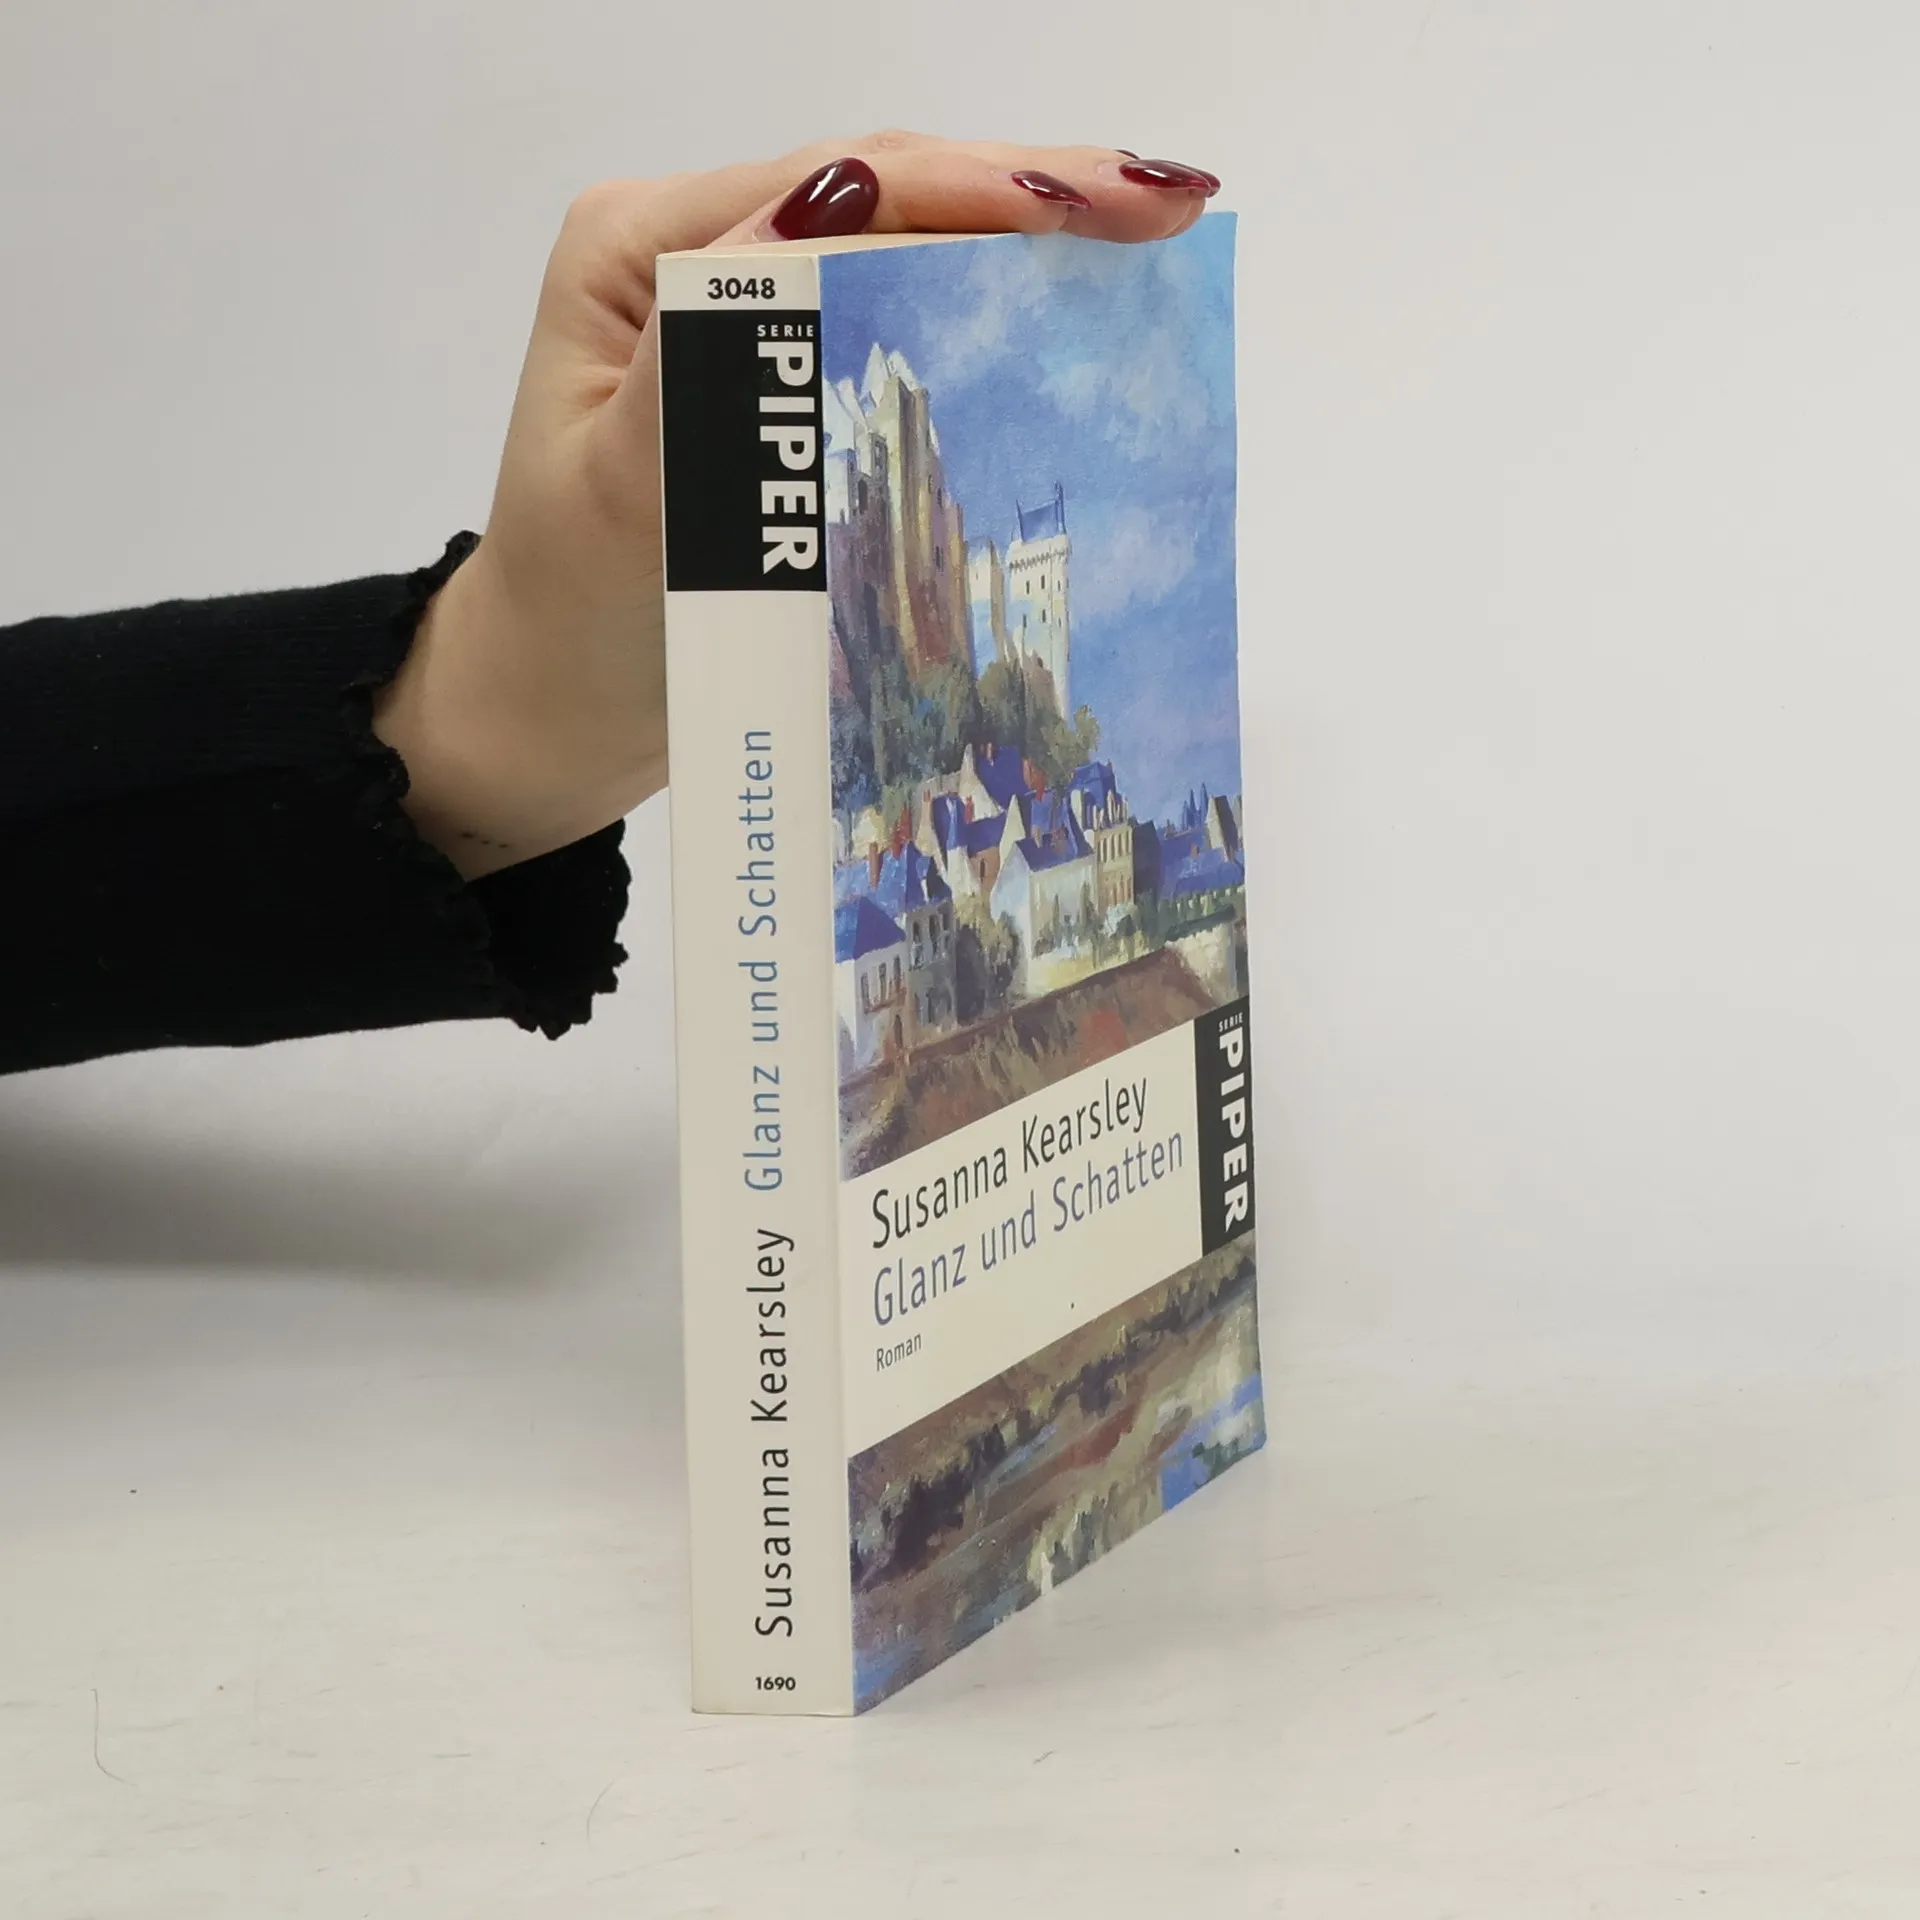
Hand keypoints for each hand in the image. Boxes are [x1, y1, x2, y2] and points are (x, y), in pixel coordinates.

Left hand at [374, 134, 1221, 877]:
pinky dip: (982, 320)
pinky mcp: (775, 384)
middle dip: (1028, 195)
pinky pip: (893, 331)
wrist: (551, 712)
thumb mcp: (620, 497)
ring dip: (1021, 246)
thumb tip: (833, 216)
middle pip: (883, 197)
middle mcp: (692, 256)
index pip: (836, 192)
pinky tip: (1067, 316)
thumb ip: (712, 360)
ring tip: (1147, 237)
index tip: (1104, 205)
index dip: (979, 190)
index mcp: (638, 251)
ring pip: (901, 252)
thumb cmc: (568, 623)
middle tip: (1171, 206)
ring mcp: (738, 315)